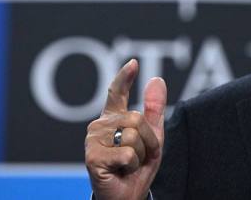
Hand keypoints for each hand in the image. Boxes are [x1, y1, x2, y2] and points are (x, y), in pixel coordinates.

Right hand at [85, 59, 167, 199]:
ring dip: (140, 156)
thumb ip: (153, 110)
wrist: (126, 198)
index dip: (124, 77)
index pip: (116, 92)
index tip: (133, 63)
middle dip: (147, 141)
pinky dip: (132, 166)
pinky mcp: (93, 157)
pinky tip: (120, 172)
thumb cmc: (136, 169)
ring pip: (132, 136)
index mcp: (112, 118)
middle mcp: (99, 125)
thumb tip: (157, 79)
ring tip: (129, 166)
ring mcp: (93, 140)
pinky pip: (127, 154)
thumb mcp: (152, 138)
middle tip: (139, 157)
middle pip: (136, 119)